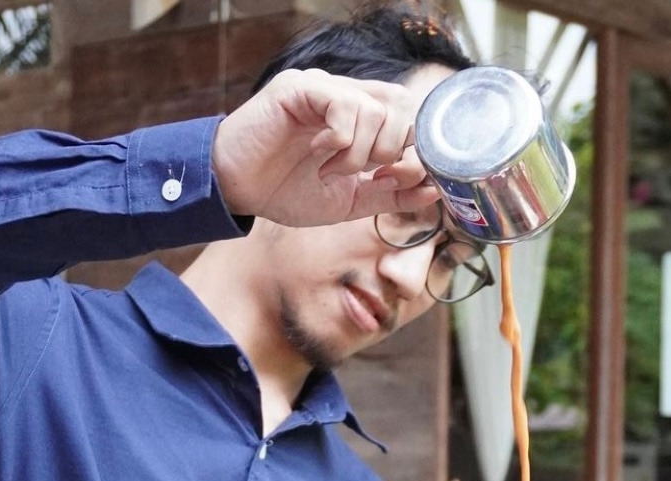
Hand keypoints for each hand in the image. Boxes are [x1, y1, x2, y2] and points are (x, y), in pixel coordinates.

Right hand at [211, 68, 437, 227]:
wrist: (236, 191)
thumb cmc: (284, 192)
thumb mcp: (347, 202)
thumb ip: (389, 194)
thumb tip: (434, 189)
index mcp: (359, 117)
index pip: (410, 114)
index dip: (414, 148)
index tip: (391, 179)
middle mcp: (345, 94)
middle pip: (402, 104)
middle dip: (390, 150)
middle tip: (360, 174)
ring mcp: (323, 87)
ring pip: (375, 109)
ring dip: (358, 154)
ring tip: (328, 170)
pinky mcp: (300, 88)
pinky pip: (344, 105)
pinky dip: (339, 139)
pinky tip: (317, 154)